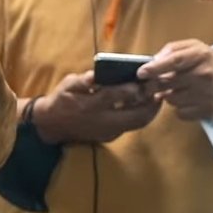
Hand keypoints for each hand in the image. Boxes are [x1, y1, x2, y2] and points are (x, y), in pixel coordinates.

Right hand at [31, 71, 161, 144]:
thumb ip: (84, 79)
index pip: (116, 96)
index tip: (146, 79)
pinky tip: (145, 105)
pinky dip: (141, 116)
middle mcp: (101, 121)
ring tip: (158, 98)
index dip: (132, 88)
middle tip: (160, 90)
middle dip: (151, 104)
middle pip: (134, 116)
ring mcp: (107, 132)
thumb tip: (98, 74)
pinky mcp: (109, 137)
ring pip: (136, 124)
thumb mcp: (68, 85)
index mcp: (90, 105)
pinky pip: (130, 126)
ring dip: (150, 112)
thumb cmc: (61, 100)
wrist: (51, 125)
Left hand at [139, 40, 212, 122]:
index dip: (154, 68)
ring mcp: (206, 94)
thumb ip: (174, 50)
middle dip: (156, 85)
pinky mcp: (207, 111)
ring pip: (171, 99)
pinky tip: (190, 101)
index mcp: (200, 55)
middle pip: (166, 83)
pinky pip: (180, 113)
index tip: (141, 73)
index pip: (173, 61)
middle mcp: (203, 74)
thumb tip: (153, 60)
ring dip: (170, 96)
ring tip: (182, 90)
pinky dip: (180, 109)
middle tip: (156, 85)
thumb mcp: (198, 49)